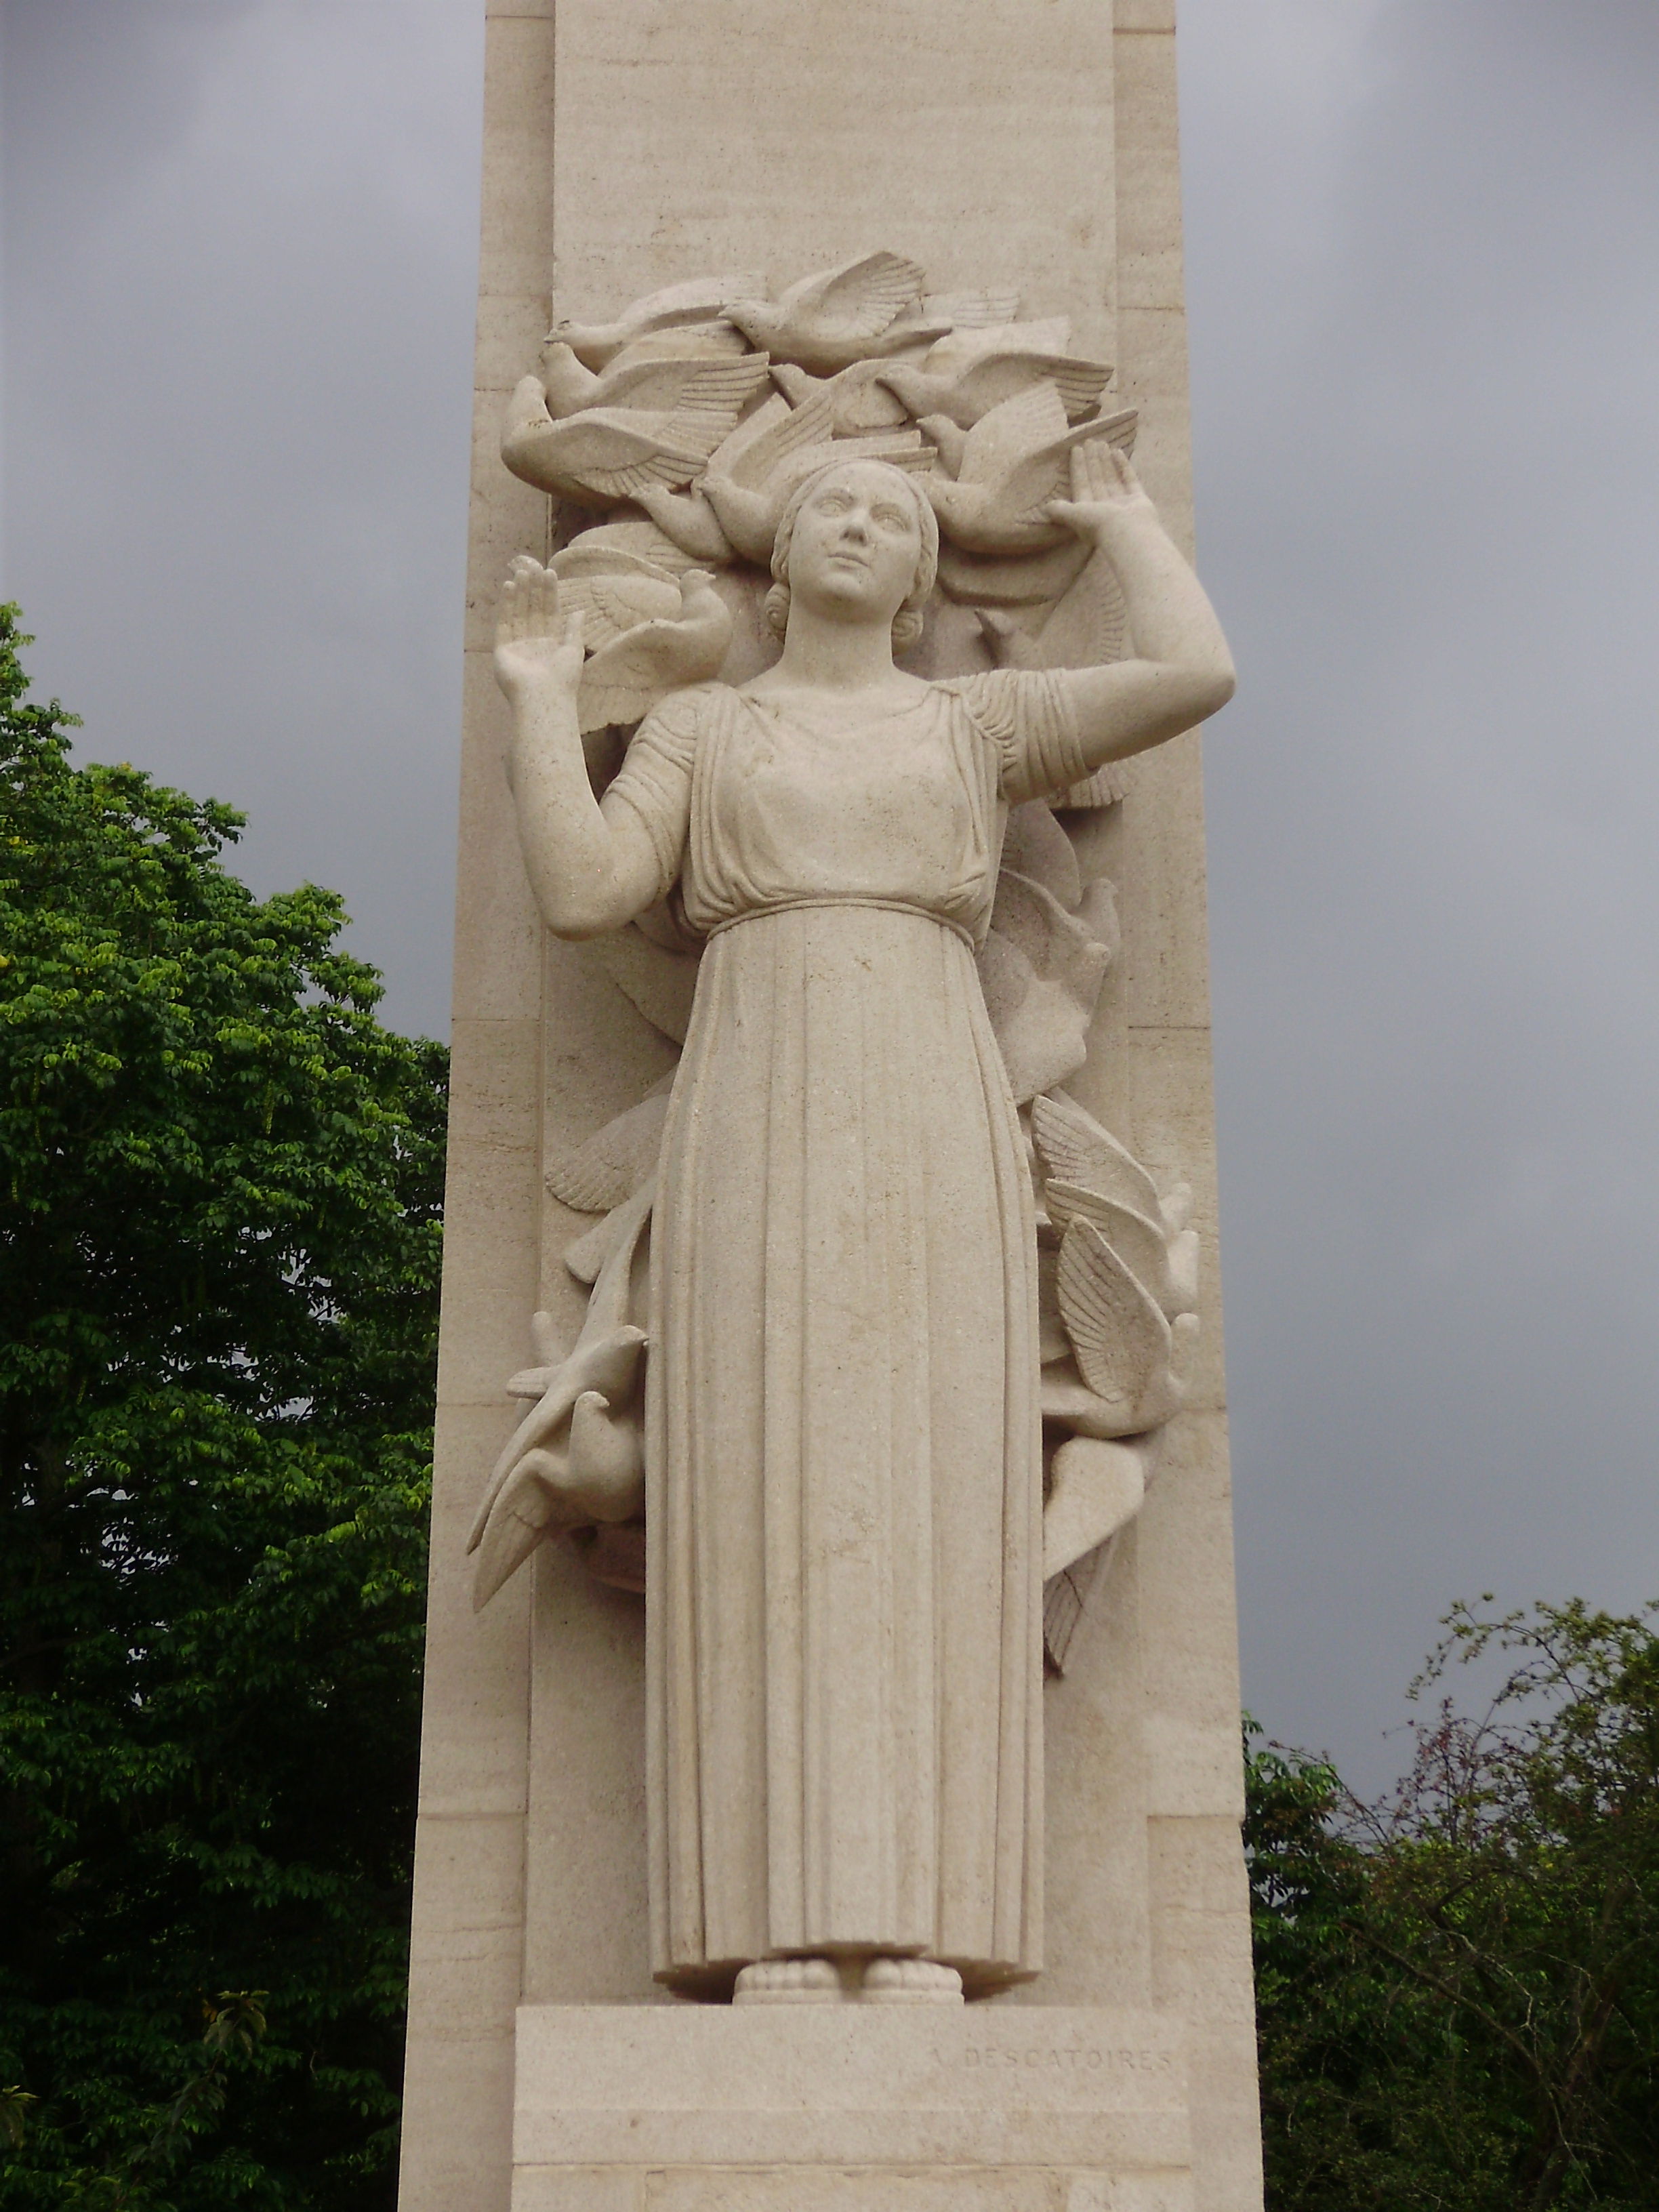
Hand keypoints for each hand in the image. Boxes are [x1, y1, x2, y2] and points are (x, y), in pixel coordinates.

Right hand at [494, 554, 585, 705]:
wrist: (543, 697)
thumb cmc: (563, 677)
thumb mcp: (573, 649)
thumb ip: (574, 629)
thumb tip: (580, 611)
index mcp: (552, 643)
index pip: (550, 612)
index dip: (550, 593)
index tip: (550, 573)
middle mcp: (534, 643)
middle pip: (533, 610)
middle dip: (533, 590)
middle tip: (533, 568)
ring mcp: (517, 645)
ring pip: (518, 613)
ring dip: (520, 593)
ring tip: (521, 573)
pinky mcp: (503, 649)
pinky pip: (504, 623)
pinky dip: (506, 605)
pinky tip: (509, 588)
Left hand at [1045, 437, 1157, 547]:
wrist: (1129, 533)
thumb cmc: (1099, 524)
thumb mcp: (1074, 515)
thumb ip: (1060, 510)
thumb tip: (1045, 508)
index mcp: (1087, 510)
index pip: (1080, 483)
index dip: (1077, 466)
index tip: (1076, 449)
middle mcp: (1103, 507)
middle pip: (1095, 478)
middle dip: (1092, 460)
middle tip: (1090, 441)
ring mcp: (1121, 503)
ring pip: (1110, 477)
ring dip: (1105, 461)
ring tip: (1102, 443)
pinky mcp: (1137, 499)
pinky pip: (1129, 479)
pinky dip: (1123, 466)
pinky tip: (1117, 451)